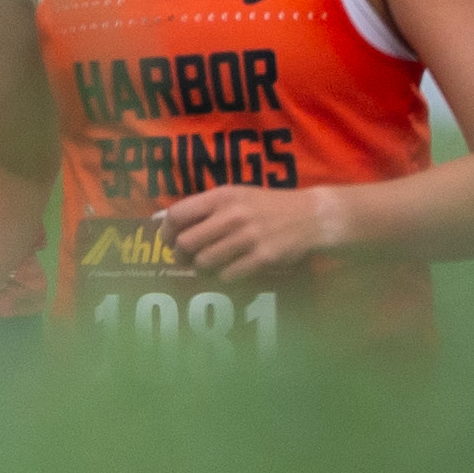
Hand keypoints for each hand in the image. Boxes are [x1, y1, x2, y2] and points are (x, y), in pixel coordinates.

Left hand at [155, 185, 349, 282]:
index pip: (177, 214)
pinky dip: (224, 277)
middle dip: (181, 256)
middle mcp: (232, 215)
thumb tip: (162, 221)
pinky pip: (228, 276)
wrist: (310, 216)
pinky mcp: (262, 258)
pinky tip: (232, 270)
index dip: (166, 232)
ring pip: (204, 263)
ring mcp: (248, 237)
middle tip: (187, 259)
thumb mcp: (236, 195)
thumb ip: (204, 207)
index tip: (169, 240)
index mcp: (222, 196)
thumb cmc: (267, 206)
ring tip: (211, 265)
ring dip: (202, 269)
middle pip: (186, 243)